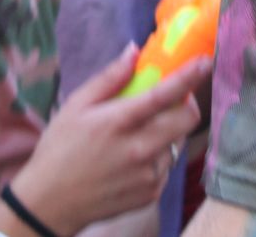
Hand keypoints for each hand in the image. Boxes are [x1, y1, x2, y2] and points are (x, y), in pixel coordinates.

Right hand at [9, 45, 209, 234]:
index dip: (189, 76)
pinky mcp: (151, 194)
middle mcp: (139, 149)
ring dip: (169, 132)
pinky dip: (158, 156)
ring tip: (140, 134)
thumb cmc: (59, 149)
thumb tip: (134, 51)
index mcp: (119, 122)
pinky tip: (133, 159)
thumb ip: (109, 78)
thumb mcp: (76, 106)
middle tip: (173, 99)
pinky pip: (167, 166)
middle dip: (187, 103)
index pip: (165, 94)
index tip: (205, 61)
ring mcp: (147, 175)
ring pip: (177, 143)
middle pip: (187, 119)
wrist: (50, 203)